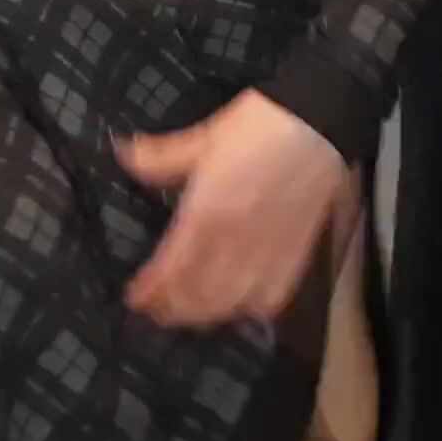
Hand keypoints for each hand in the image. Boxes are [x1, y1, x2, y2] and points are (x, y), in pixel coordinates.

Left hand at [119, 89, 347, 327]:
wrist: (317, 125)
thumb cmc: (259, 127)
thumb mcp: (203, 138)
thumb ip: (160, 156)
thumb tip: (123, 153)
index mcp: (207, 213)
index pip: (171, 268)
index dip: (149, 290)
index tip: (134, 298)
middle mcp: (235, 243)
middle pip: (197, 296)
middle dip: (172, 309)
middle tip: (155, 308)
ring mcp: (267, 254)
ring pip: (230, 305)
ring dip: (204, 315)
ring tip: (188, 312)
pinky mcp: (295, 256)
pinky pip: (269, 300)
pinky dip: (248, 309)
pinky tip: (237, 304)